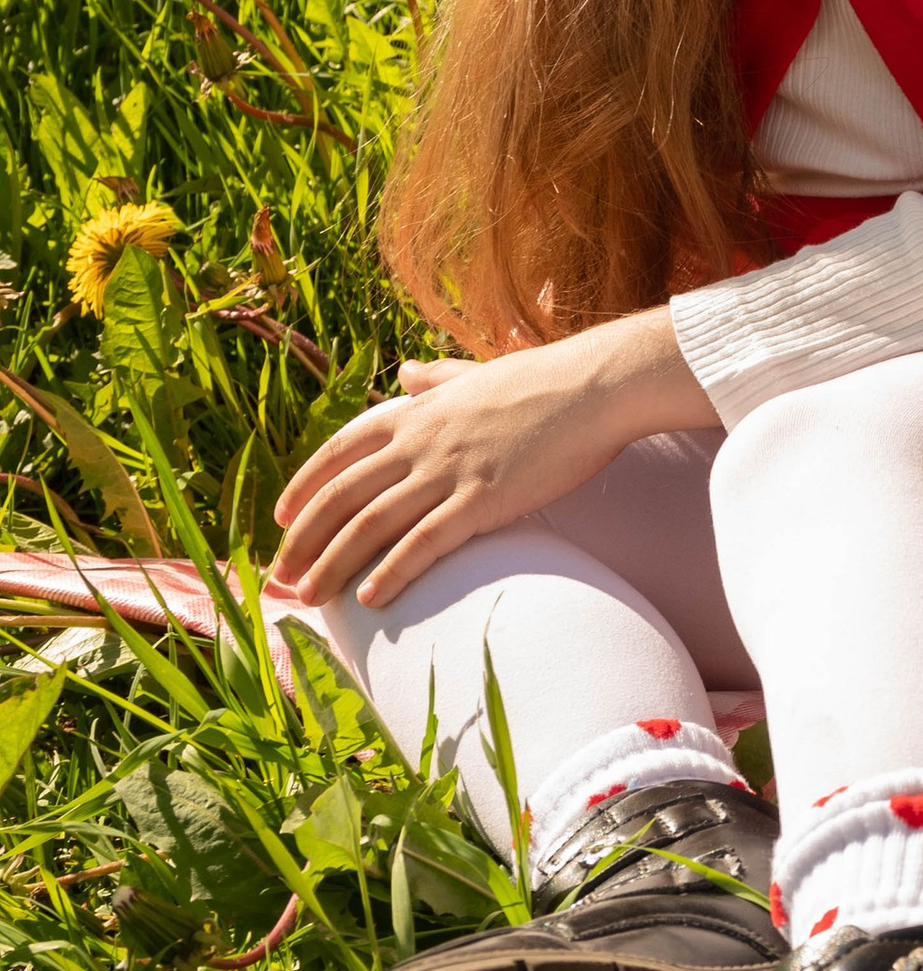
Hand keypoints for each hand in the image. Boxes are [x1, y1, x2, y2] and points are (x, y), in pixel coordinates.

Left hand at [268, 309, 713, 611]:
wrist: (594, 386)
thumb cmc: (544, 381)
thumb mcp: (476, 373)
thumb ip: (436, 378)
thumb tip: (405, 372)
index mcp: (417, 413)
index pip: (339, 453)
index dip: (304, 488)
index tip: (281, 520)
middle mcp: (420, 442)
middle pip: (342, 496)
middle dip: (303, 541)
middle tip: (280, 578)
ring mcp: (448, 471)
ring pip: (371, 524)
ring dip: (332, 565)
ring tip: (309, 599)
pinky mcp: (481, 499)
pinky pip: (424, 542)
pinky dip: (392, 572)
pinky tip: (372, 598)